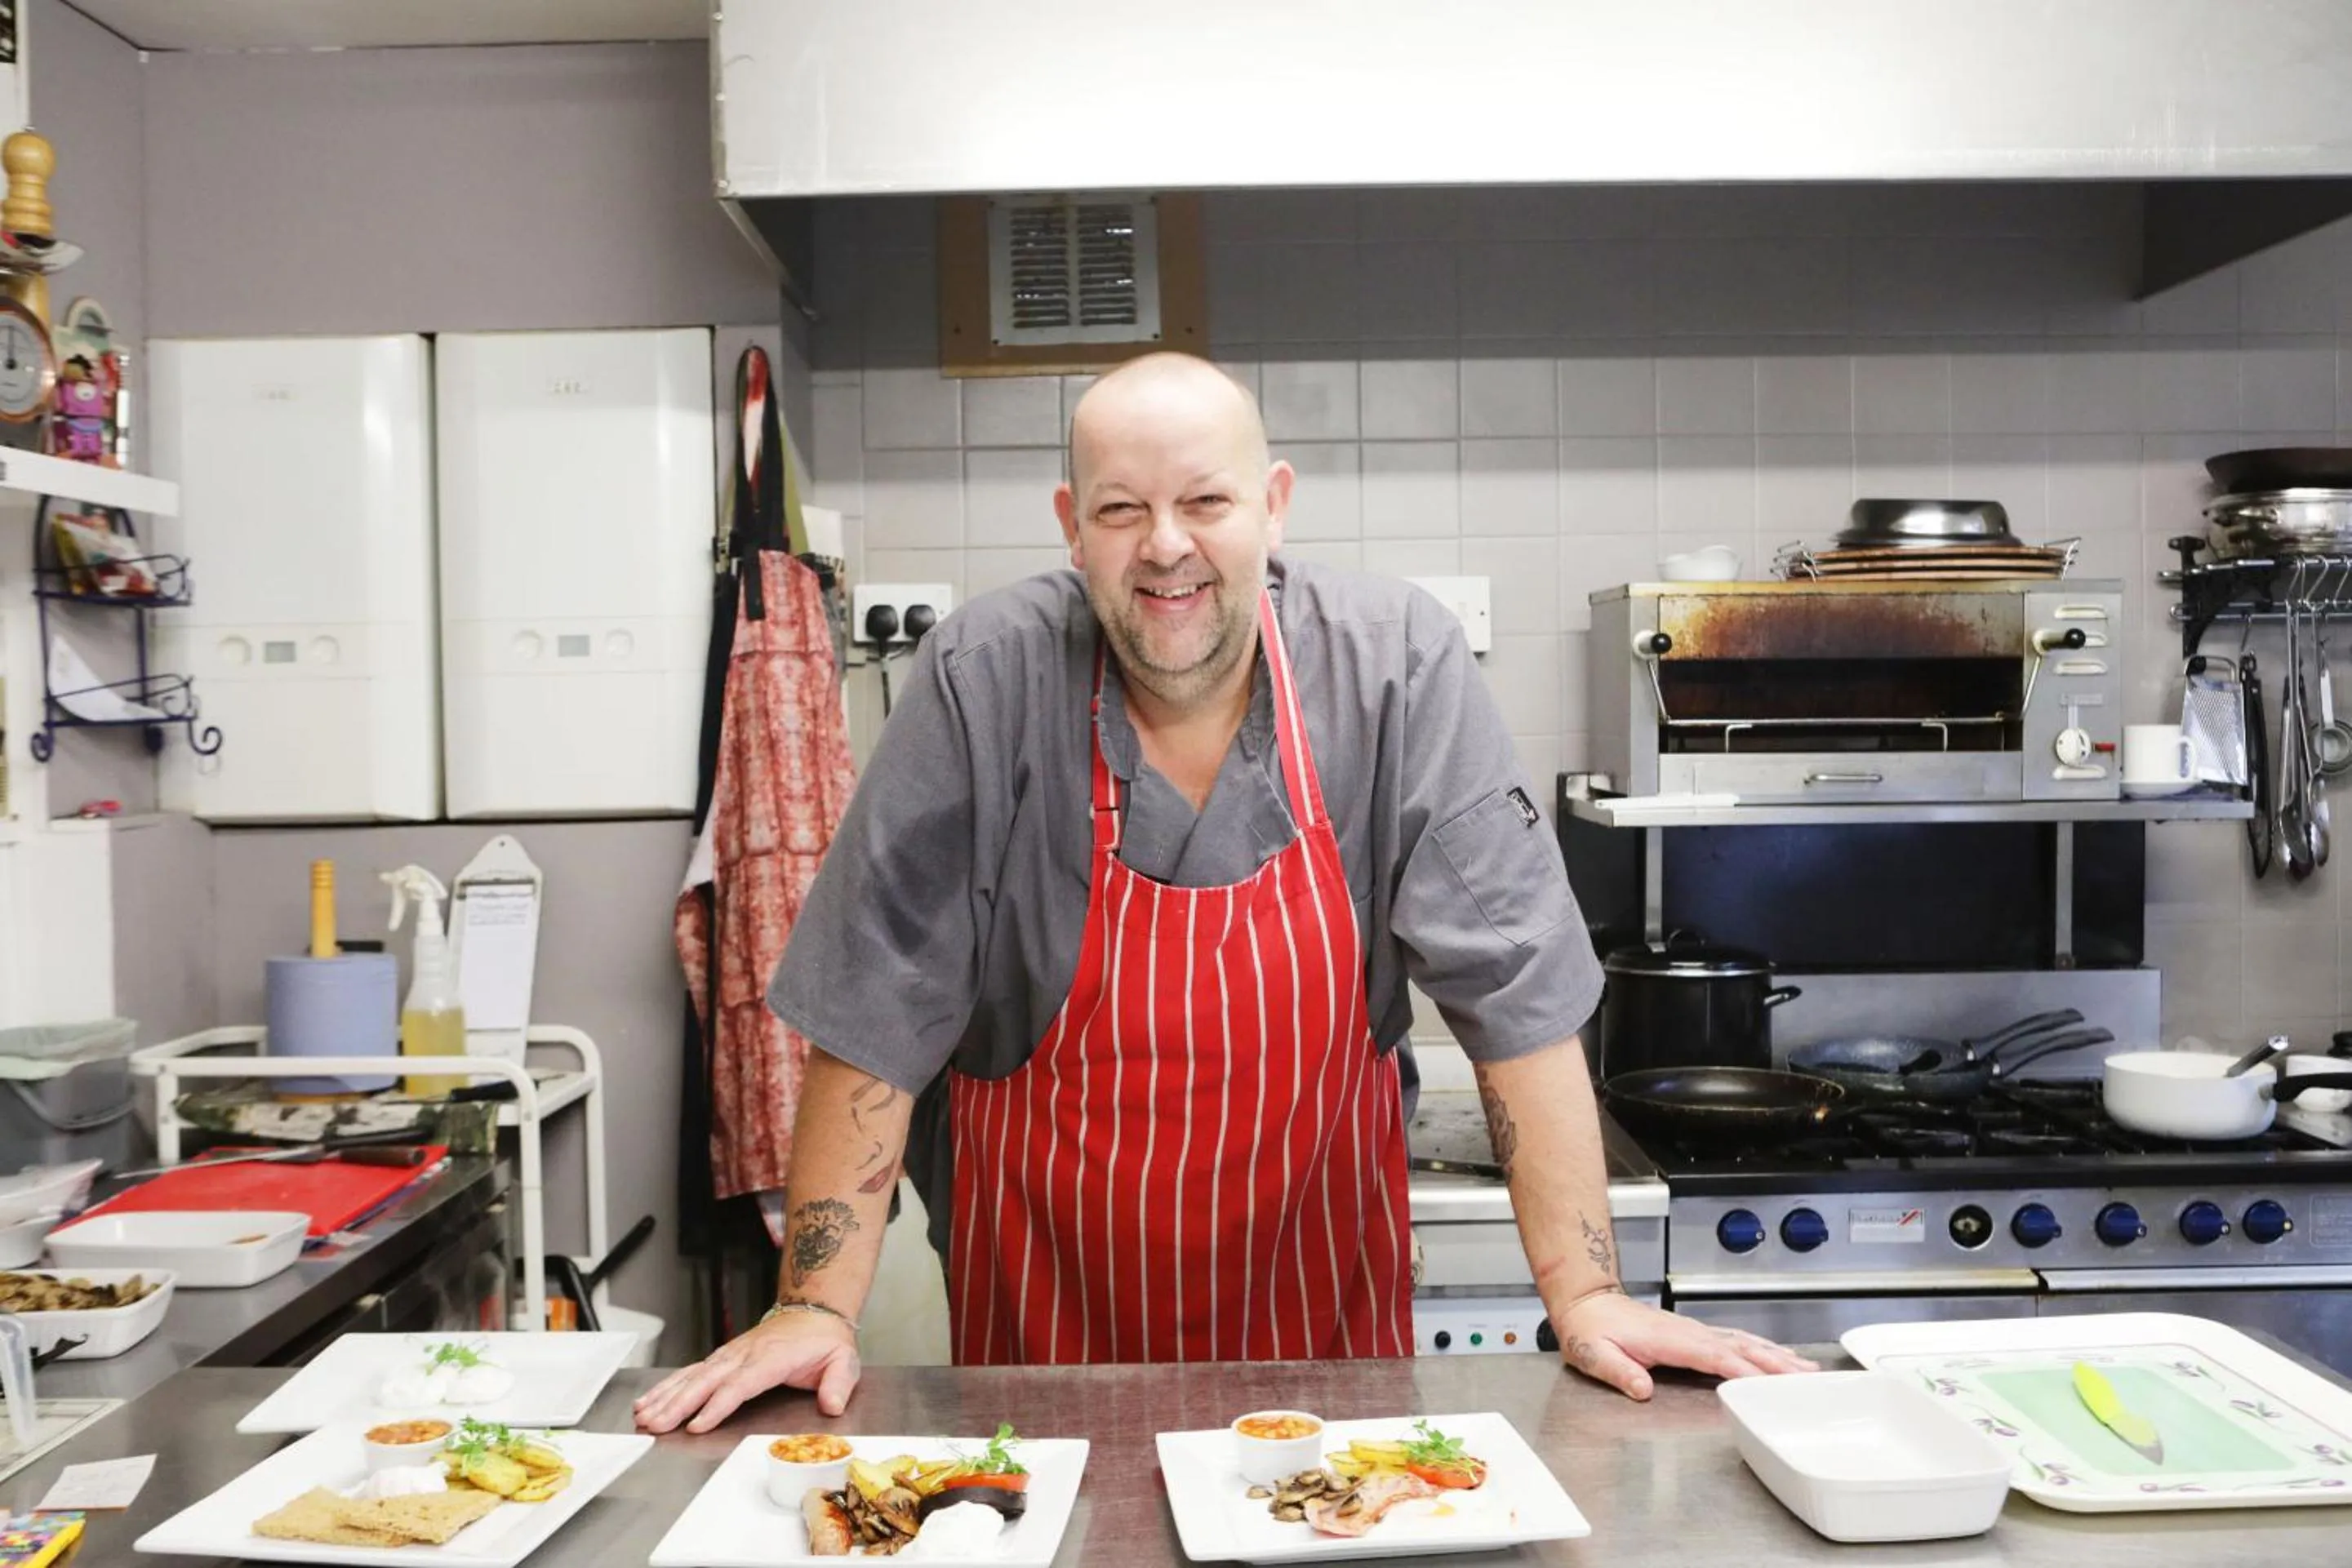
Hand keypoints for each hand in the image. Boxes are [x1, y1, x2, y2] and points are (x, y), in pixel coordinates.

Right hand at [633, 1312, 860, 1433]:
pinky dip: (668, 1386)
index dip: (717, 1405)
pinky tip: (649, 1401)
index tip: (697, 1425)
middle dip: (679, 1404)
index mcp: (772, 1358)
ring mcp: (730, 1355)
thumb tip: (833, 1404)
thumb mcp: (843, 1360)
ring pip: (693, 1376)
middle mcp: (745, 1355)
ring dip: (666, 1396)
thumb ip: (838, 1382)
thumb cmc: (825, 1341)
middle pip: (707, 1381)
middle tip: (655, 1425)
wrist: (814, 1312)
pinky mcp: (722, 1358)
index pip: (740, 1383)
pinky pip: (691, 1372)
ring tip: (643, 1416)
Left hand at [1554, 1291, 1816, 1399]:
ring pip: (1743, 1341)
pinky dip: (1760, 1347)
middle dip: (1775, 1362)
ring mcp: (1693, 1330)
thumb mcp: (1594, 1354)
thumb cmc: (1590, 1330)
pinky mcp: (1693, 1333)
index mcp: (1667, 1340)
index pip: (1713, 1356)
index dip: (1742, 1369)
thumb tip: (1640, 1388)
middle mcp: (1687, 1332)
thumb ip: (1618, 1371)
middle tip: (1808, 1377)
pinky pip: (1735, 1339)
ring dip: (1775, 1354)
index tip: (1769, 1383)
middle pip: (1740, 1346)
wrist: (1586, 1303)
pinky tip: (1775, 1355)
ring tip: (1806, 1368)